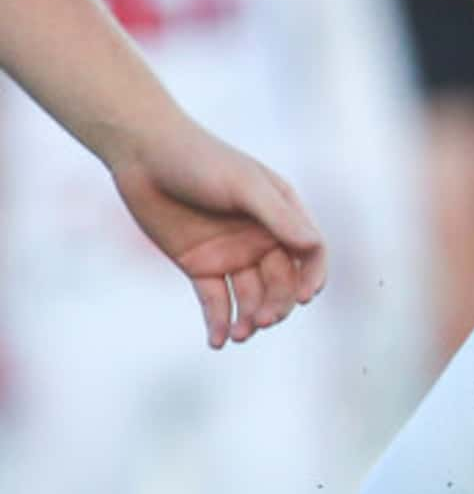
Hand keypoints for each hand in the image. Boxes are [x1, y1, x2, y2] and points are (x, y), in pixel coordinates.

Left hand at [102, 113, 327, 347]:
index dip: (312, 277)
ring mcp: (231, 255)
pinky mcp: (199, 266)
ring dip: (249, 319)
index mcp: (281, 215)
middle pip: (281, 283)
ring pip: (250, 297)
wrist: (141, 153)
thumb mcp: (243, 185)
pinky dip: (218, 322)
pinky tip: (217, 341)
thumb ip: (278, 216)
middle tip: (261, 320)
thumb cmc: (199, 159)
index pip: (310, 254)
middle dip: (275, 305)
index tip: (304, 297)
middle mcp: (261, 239)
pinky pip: (215, 301)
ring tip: (238, 335)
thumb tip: (313, 247)